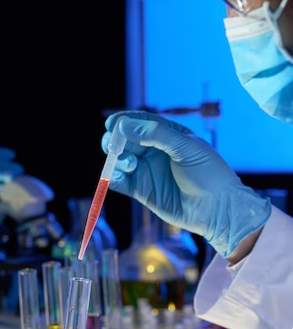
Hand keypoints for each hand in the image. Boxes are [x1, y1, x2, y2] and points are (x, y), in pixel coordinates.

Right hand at [103, 111, 270, 257]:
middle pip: (125, 140)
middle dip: (114, 140)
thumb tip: (123, 126)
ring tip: (131, 164)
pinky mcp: (141, 191)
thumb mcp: (185, 147)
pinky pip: (119, 182)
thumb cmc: (208, 173)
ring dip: (116, 159)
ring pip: (119, 160)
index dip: (124, 121)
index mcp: (167, 135)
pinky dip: (112, 177)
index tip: (111, 124)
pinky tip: (117, 176)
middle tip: (112, 144)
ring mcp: (146, 171)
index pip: (140, 122)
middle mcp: (153, 151)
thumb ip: (156, 134)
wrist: (217, 208)